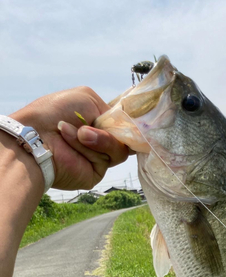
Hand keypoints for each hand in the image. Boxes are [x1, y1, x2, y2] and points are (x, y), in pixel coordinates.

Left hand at [11, 87, 129, 190]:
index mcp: (98, 124)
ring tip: (78, 133)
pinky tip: (72, 140)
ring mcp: (99, 158)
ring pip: (119, 151)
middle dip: (110, 132)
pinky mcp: (96, 173)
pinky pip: (107, 160)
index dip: (130, 125)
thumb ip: (112, 112)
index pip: (125, 127)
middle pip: (126, 140)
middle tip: (90, 127)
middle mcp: (100, 142)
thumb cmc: (56, 111)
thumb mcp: (88, 99)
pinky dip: (90, 148)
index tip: (132, 122)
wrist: (37, 134)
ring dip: (99, 139)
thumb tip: (129, 128)